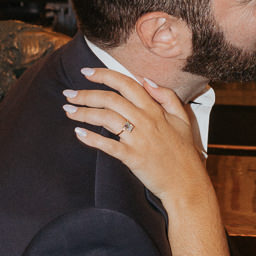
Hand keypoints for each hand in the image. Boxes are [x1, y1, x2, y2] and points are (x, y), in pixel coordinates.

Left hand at [64, 68, 210, 206]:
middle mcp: (145, 121)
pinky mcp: (132, 158)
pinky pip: (107, 145)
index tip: (86, 71)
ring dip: (83, 113)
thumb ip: (166, 97)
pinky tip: (78, 133)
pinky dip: (91, 138)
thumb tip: (146, 81)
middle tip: (69, 94)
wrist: (187, 184)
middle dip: (86, 94)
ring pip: (106, 118)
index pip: (126, 84)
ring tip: (68, 111)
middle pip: (110, 99)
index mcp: (155, 110)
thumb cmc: (184, 153)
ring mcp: (138, 139)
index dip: (104, 75)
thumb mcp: (182, 119)